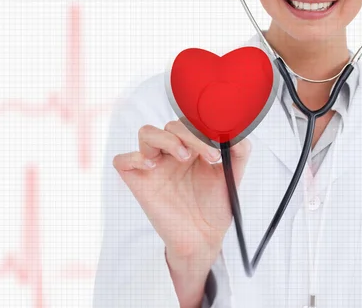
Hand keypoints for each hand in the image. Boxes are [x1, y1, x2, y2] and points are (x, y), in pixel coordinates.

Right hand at [113, 120, 251, 262]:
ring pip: (146, 132)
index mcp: (191, 146)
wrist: (204, 238)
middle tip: (210, 156)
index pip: (190, 122)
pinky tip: (152, 167)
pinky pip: (122, 160)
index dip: (203, 127)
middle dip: (191, 135)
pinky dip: (134, 157)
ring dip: (165, 139)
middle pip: (170, 125)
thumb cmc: (214, 207)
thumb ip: (239, 151)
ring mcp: (153, 165)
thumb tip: (239, 132)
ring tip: (183, 156)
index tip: (220, 143)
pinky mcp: (138, 181)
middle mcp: (170, 152)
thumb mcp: (232, 175)